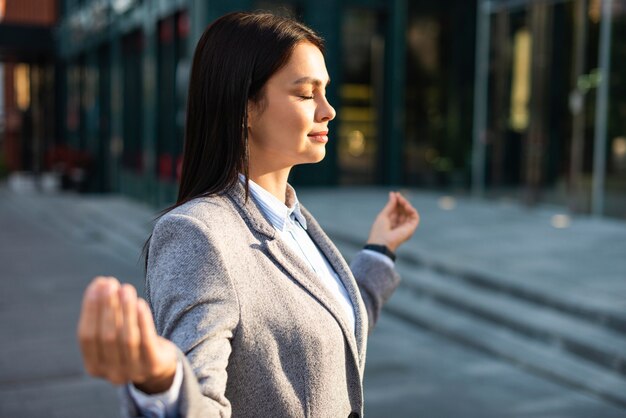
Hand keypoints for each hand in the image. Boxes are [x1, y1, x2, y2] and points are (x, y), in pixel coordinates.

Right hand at [77, 277, 177, 393]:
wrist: (159, 365)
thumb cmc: (130, 342)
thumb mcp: (113, 333)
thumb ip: (104, 313)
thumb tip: (100, 283)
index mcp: (94, 367)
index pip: (86, 336)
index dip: (90, 309)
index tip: (96, 285)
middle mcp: (111, 374)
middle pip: (107, 336)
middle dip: (108, 307)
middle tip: (111, 283)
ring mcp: (133, 372)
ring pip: (127, 338)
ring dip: (126, 310)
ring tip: (126, 288)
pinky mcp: (153, 366)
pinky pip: (147, 342)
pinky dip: (143, 321)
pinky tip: (140, 303)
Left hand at [367, 191, 419, 251]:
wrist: (382, 243)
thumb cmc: (379, 231)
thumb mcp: (384, 215)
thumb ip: (390, 205)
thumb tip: (393, 194)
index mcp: (391, 222)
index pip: (397, 209)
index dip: (397, 201)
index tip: (396, 194)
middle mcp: (399, 225)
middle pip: (403, 210)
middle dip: (402, 202)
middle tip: (399, 196)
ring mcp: (405, 227)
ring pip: (409, 212)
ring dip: (406, 204)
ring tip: (402, 200)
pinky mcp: (411, 229)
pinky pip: (415, 217)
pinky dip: (412, 210)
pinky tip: (407, 206)